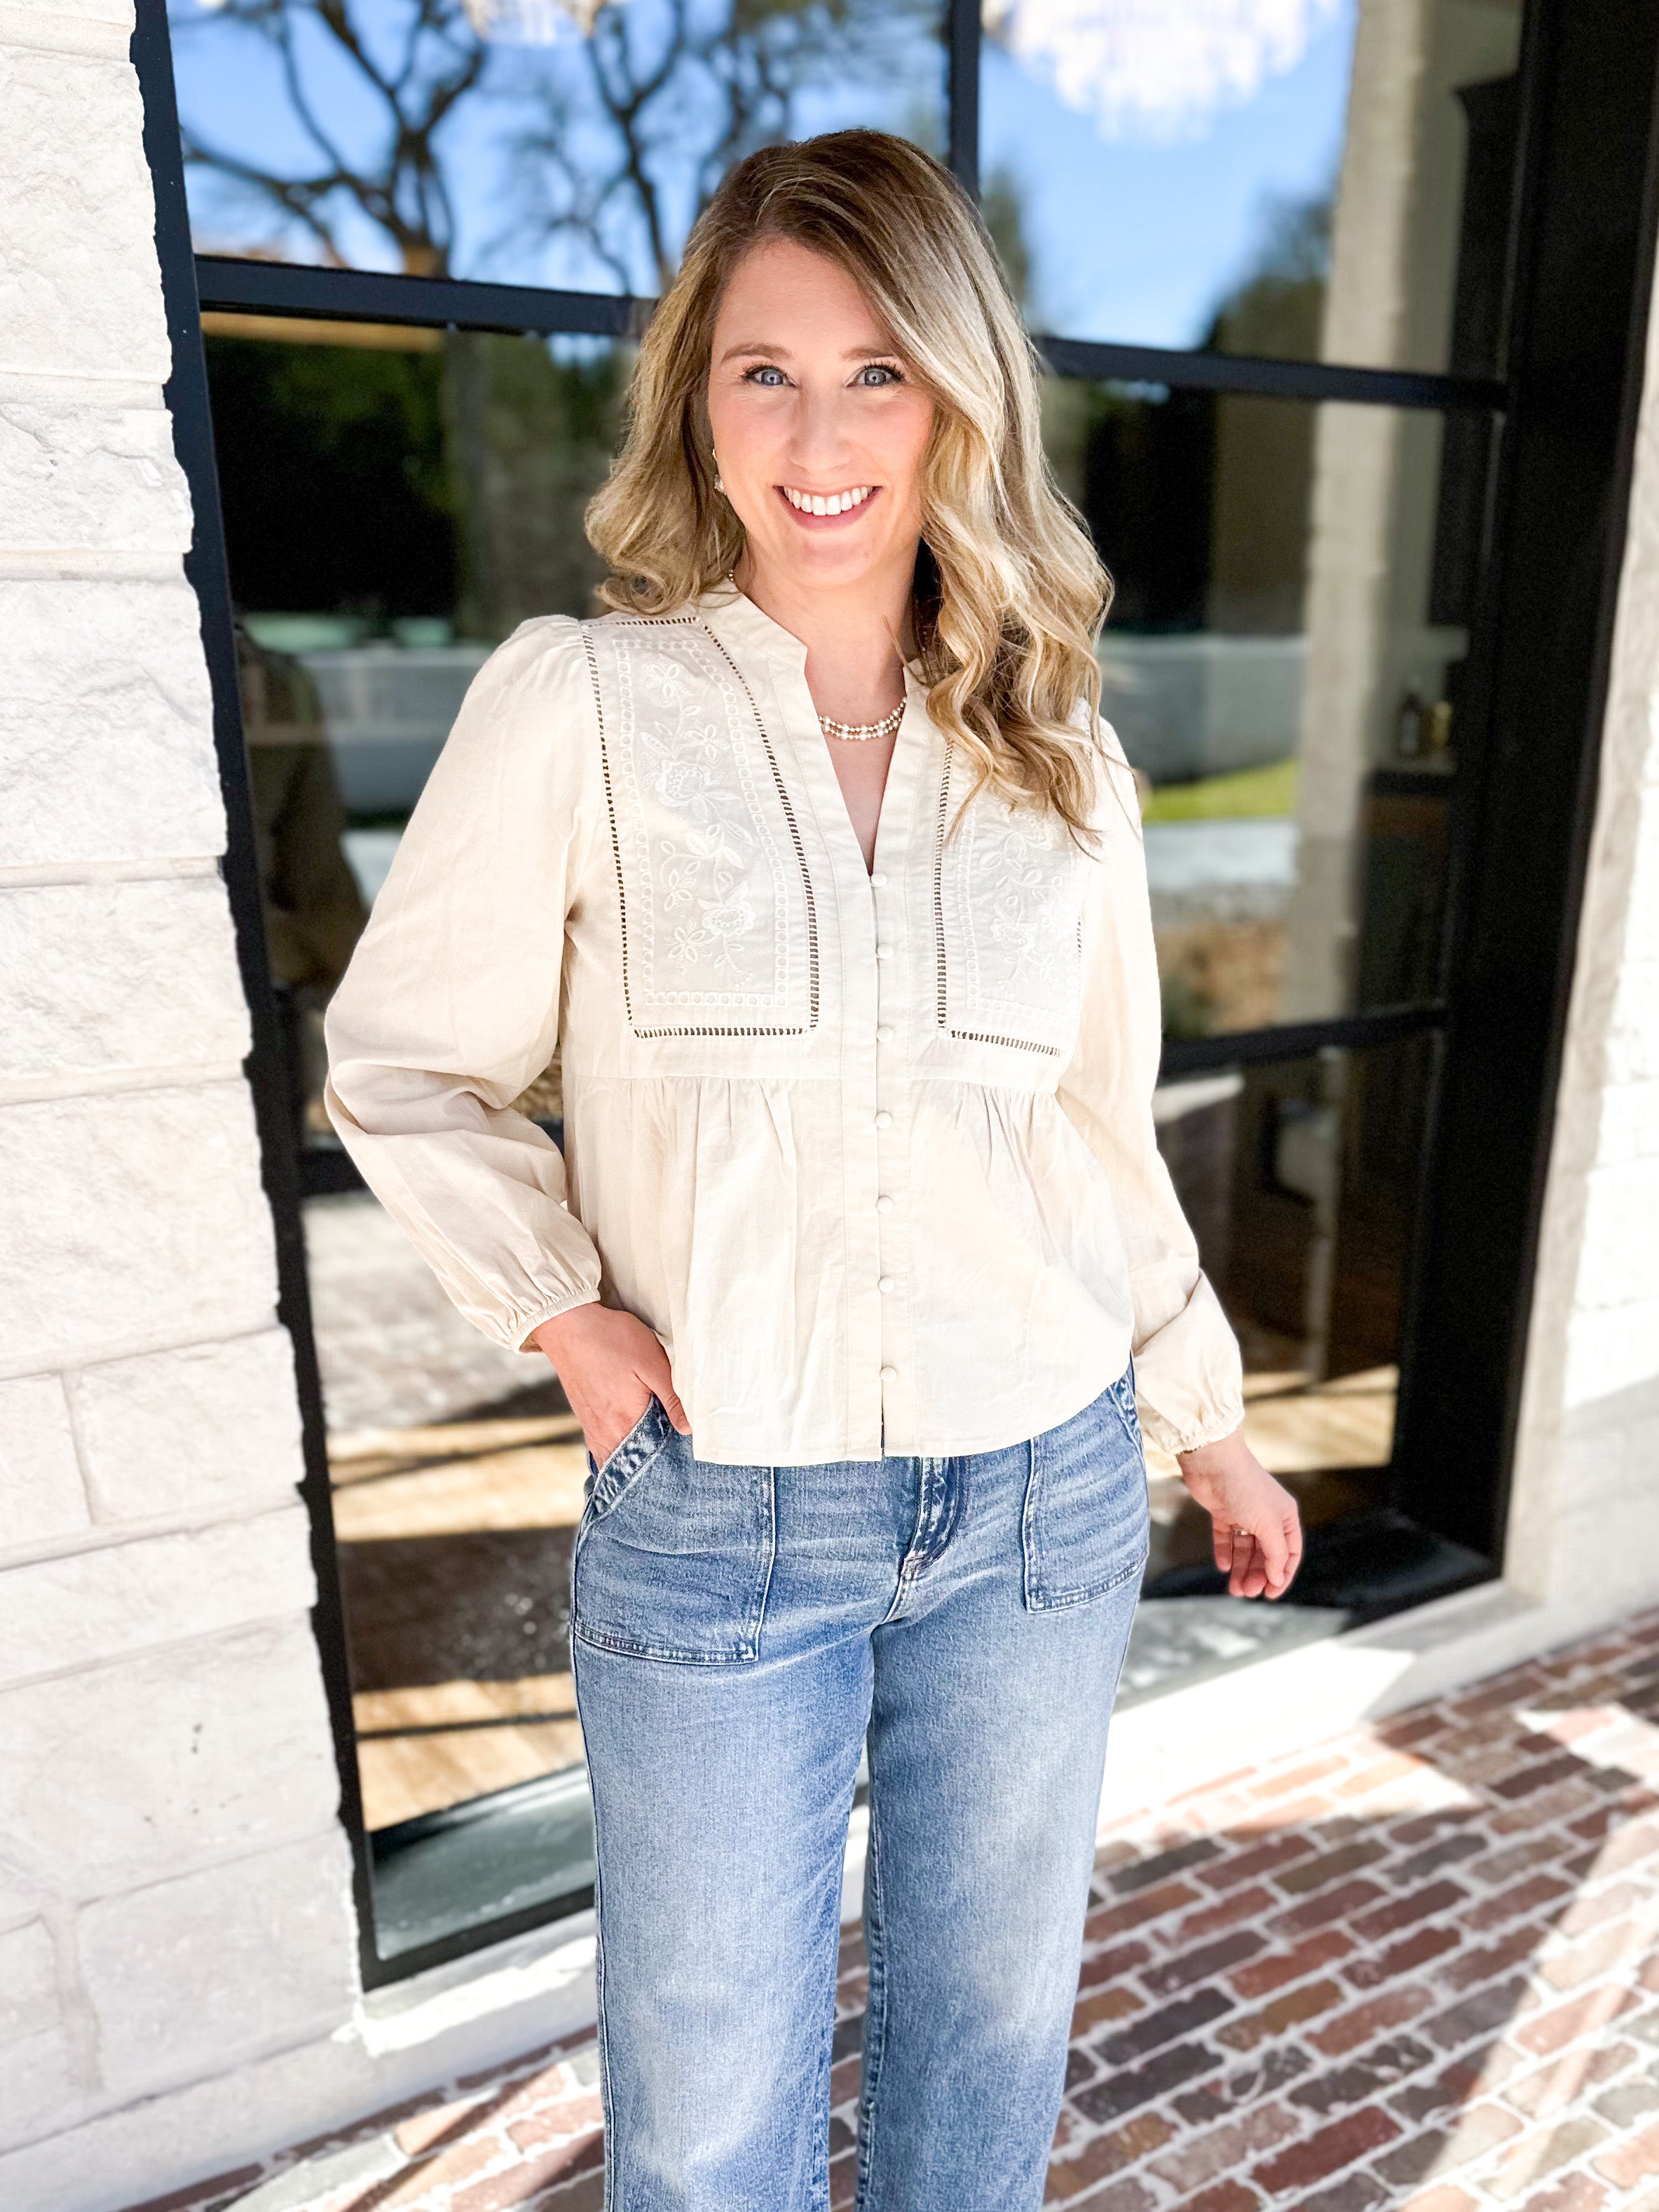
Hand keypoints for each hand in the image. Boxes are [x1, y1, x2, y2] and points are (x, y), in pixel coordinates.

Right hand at [529, 1302, 690, 1468]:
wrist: (568, 1325)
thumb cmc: (612, 1339)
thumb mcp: (652, 1363)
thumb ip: (672, 1398)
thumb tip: (689, 1429)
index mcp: (625, 1422)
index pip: (652, 1456)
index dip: (669, 1457)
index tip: (682, 1455)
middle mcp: (605, 1432)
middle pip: (632, 1462)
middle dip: (651, 1463)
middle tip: (669, 1460)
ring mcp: (591, 1427)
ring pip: (615, 1457)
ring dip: (632, 1459)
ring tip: (651, 1454)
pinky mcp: (584, 1418)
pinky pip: (601, 1448)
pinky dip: (615, 1451)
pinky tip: (627, 1444)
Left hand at [1175, 1428, 1302, 1599]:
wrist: (1213, 1461)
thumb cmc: (1246, 1489)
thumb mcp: (1268, 1525)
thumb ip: (1275, 1553)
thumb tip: (1277, 1578)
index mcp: (1285, 1516)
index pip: (1290, 1553)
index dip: (1282, 1575)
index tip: (1270, 1595)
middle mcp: (1266, 1515)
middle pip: (1265, 1554)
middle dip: (1257, 1575)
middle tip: (1246, 1592)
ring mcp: (1243, 1513)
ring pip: (1245, 1549)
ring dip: (1241, 1569)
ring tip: (1234, 1590)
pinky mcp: (1222, 1511)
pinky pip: (1226, 1538)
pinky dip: (1225, 1552)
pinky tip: (1223, 1566)